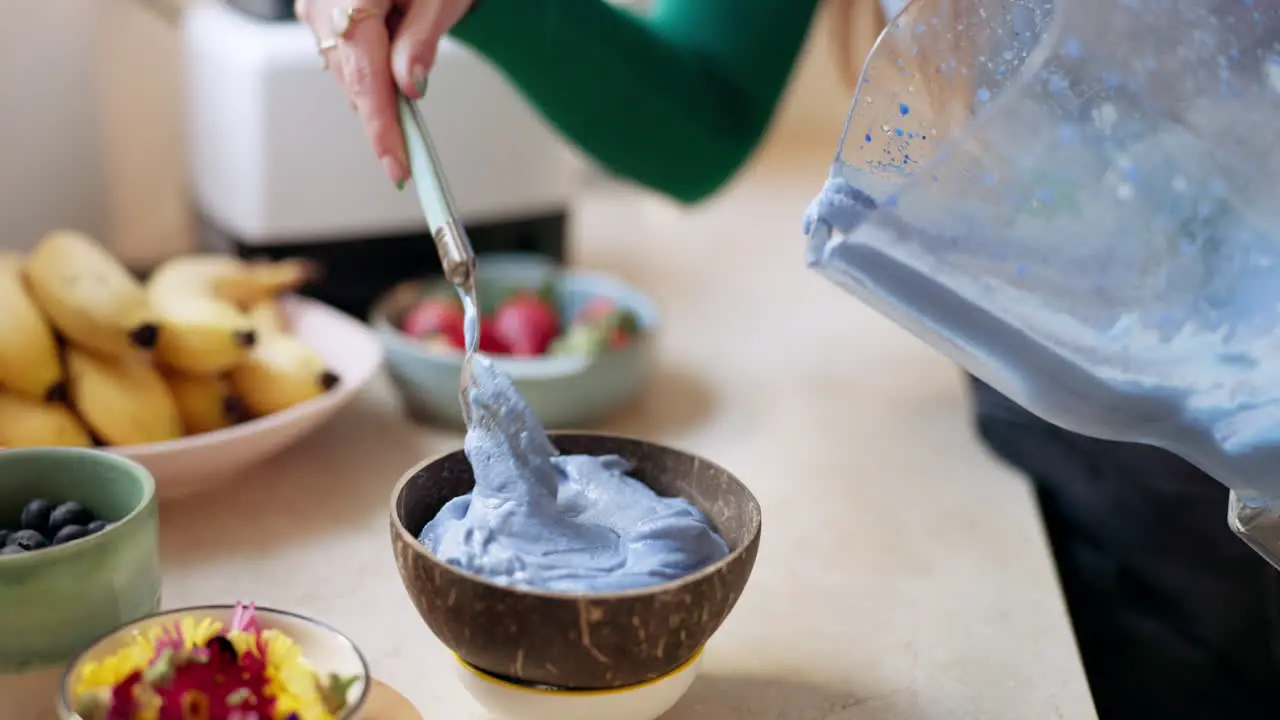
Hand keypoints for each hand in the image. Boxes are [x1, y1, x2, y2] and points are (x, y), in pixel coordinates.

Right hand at [296, 0, 475, 185]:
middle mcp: (321, 1)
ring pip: (345, 71)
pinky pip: (340, 53)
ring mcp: (312, 4)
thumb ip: (421, 39)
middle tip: (409, 152)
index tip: (398, 166)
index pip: (365, 75)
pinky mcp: (316, 8)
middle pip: (352, 79)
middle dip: (382, 116)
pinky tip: (389, 65)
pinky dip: (366, 69)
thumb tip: (409, 86)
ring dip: (376, 92)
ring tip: (407, 90)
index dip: (381, 127)